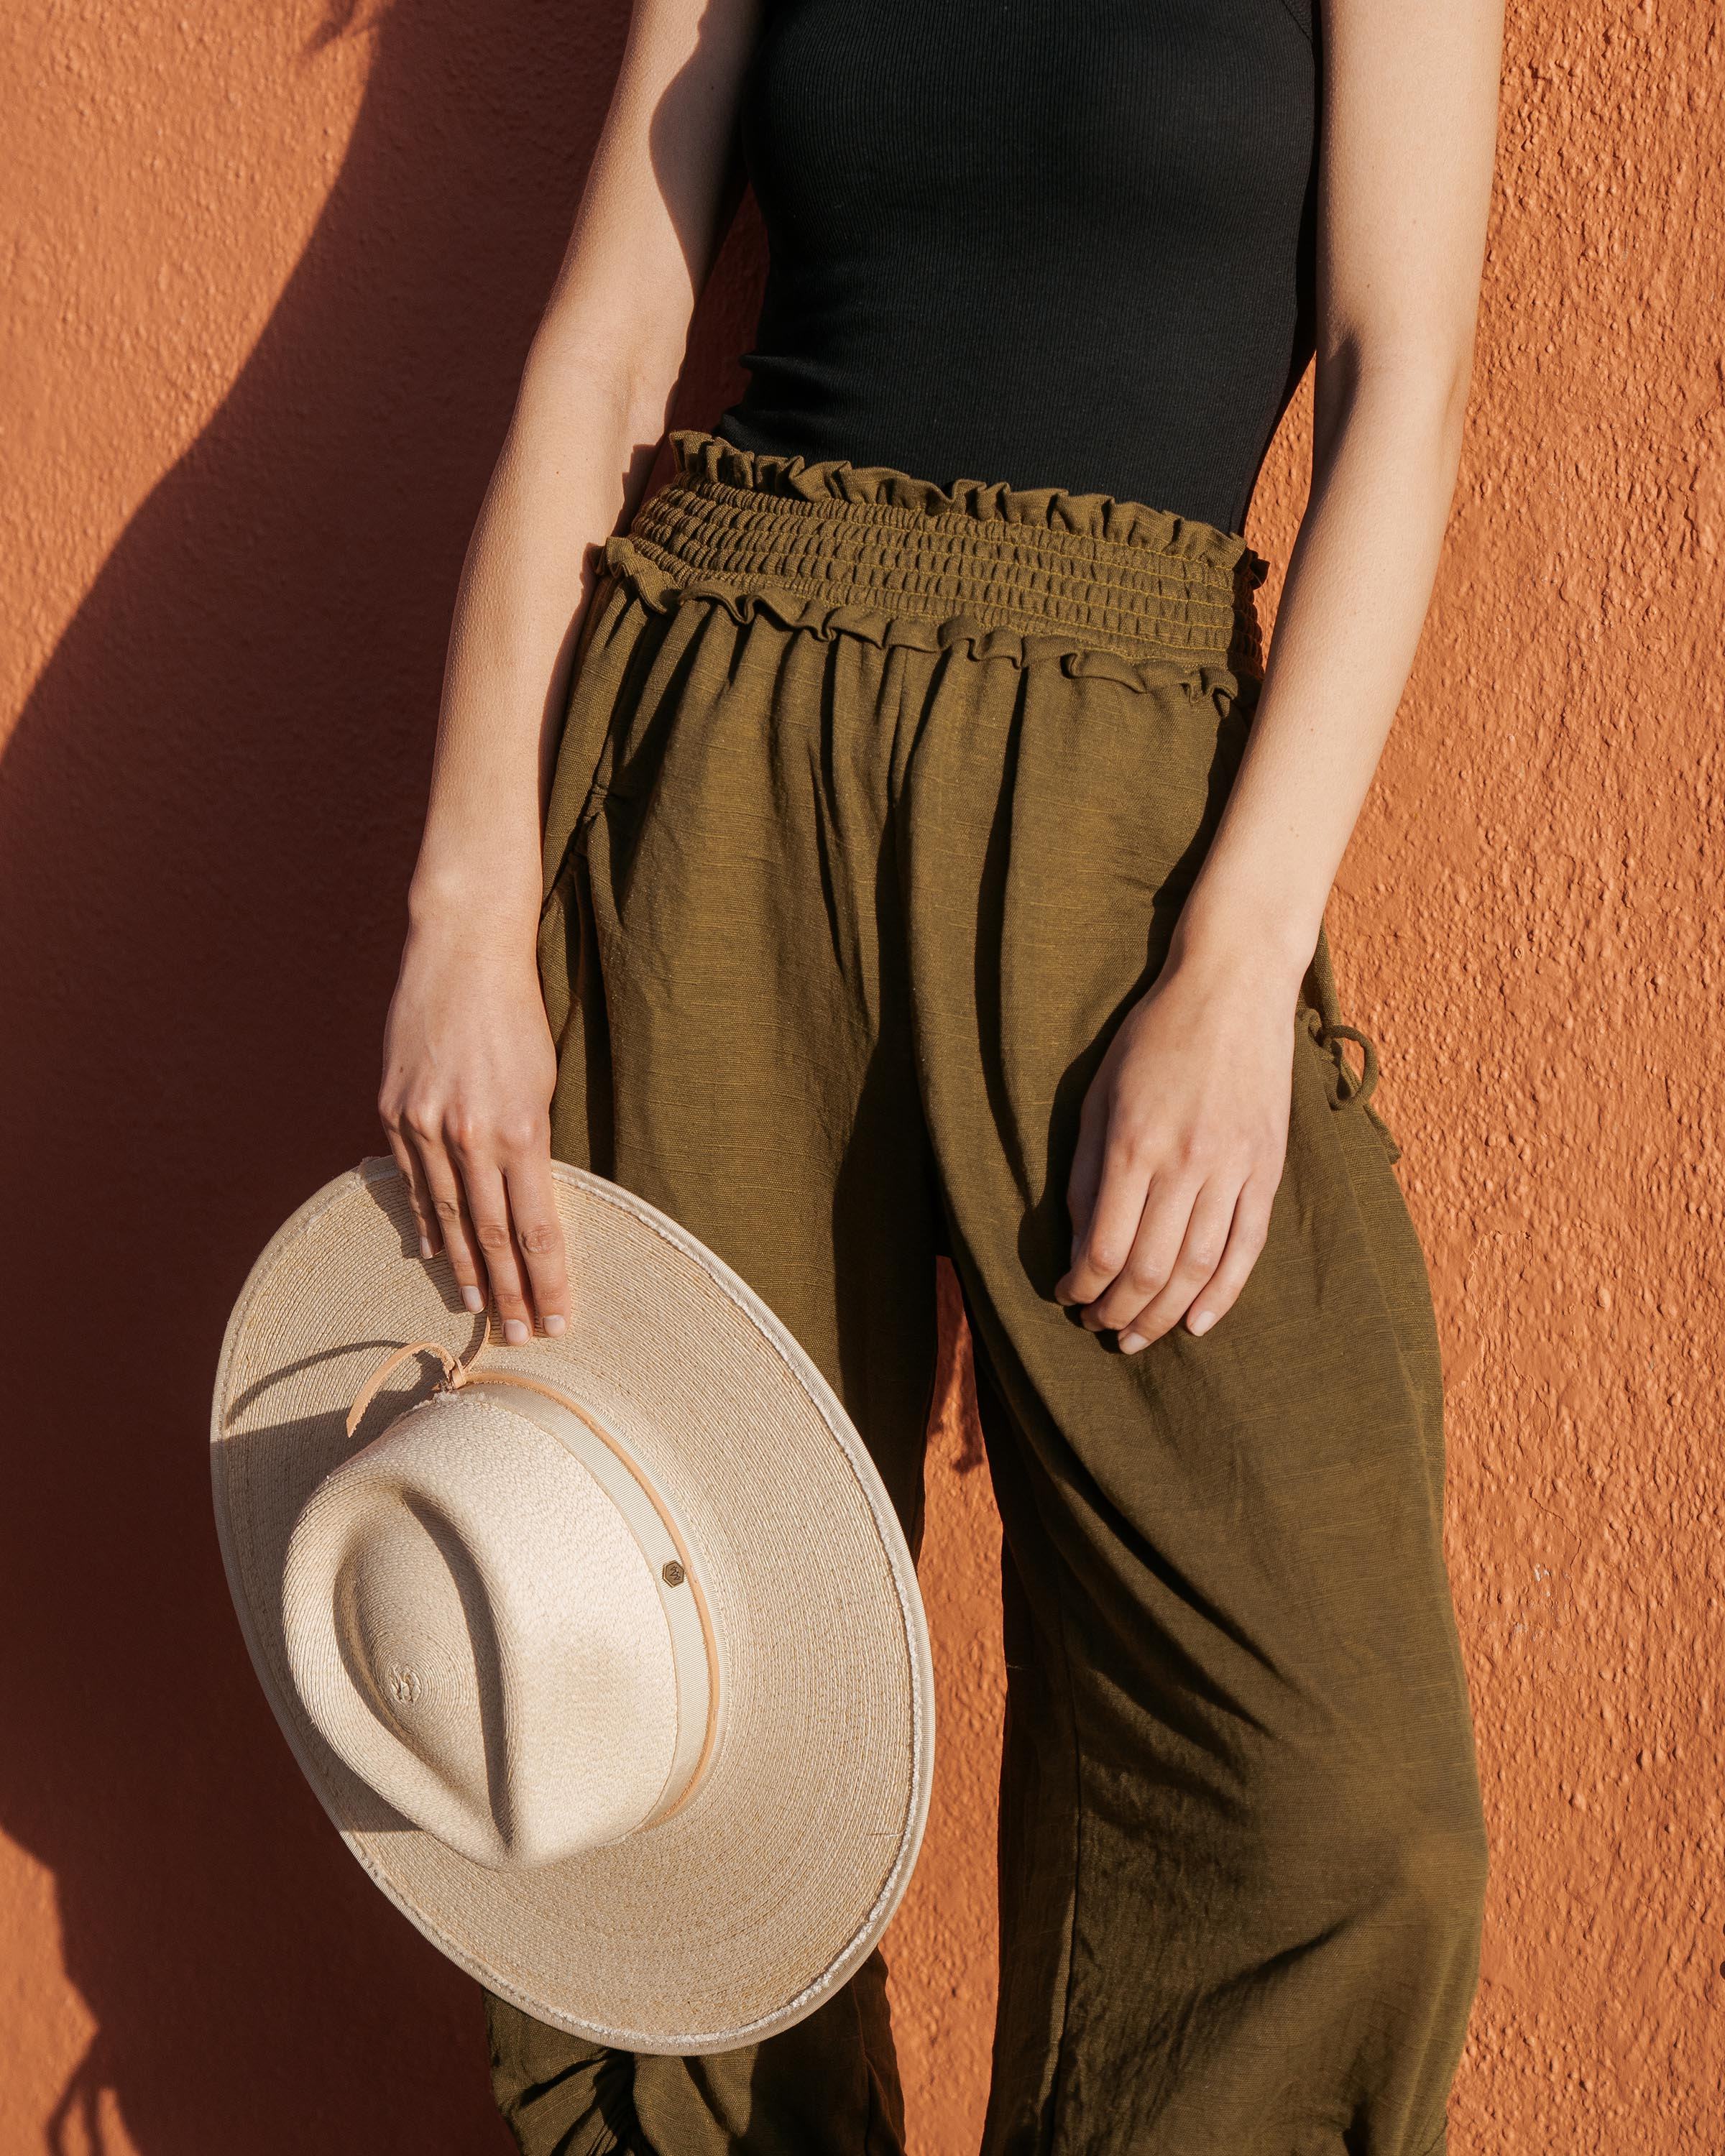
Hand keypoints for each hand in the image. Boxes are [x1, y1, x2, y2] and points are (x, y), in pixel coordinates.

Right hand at [378, 923, 569, 1342]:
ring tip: (481, 1309)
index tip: (559, 1319)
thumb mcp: (542, 1082)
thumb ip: (532, 1144)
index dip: (547, 1281)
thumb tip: (526, 1201)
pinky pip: (413, 1181)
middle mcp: (469, 1136)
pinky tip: (437, 1253)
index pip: (536, 1229)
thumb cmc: (517, 1016)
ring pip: (450, 1218)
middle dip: (509, 1293)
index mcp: (520, 1130)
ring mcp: (424, 1126)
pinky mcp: (393, 1111)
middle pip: (493, 1236)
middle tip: (523, 1337)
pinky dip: (427, 1220)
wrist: (460, 955)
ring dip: (467, 1269)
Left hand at [1054, 948, 1299, 1349]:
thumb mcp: (1099, 1095)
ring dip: (1164, 1314)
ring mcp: (1234, 1167)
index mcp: (1134, 1143)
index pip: (1104, 1247)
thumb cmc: (1153, 1037)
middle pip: (1150, 1268)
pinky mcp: (1269, 1167)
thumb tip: (1081, 1246)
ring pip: (1198, 1267)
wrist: (1233, 987)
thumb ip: (1087, 1172)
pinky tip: (1198, 1322)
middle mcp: (1186, 1162)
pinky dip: (1223, 1293)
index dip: (1082, 1286)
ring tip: (1139, 1334)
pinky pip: (1247, 1246)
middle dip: (1118, 1310)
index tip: (1068, 1296)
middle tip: (1099, 1324)